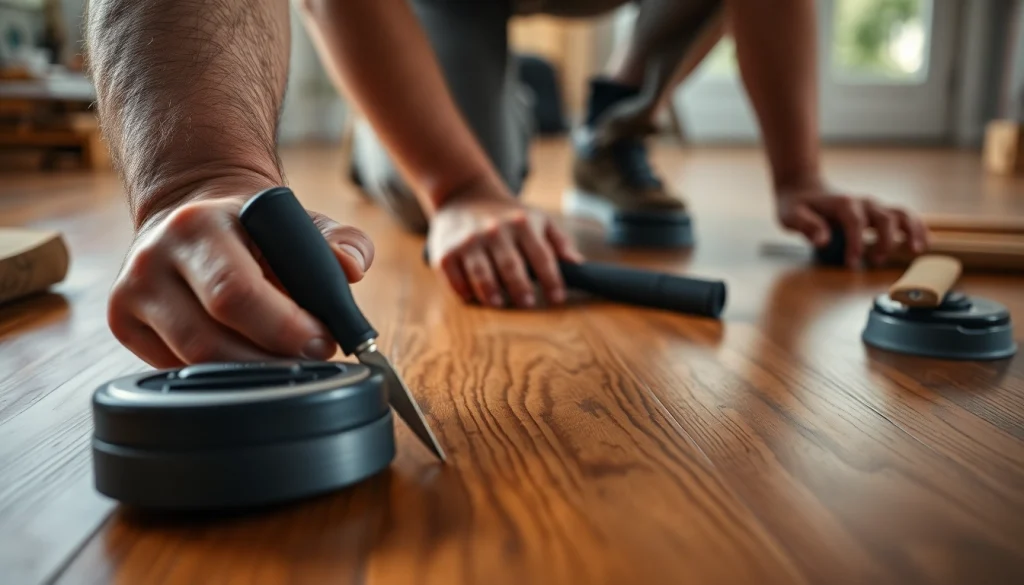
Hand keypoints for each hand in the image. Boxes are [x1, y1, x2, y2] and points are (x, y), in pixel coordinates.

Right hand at [108, 180, 373, 367]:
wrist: (191, 216)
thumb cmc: (254, 227)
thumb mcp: (300, 221)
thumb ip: (340, 240)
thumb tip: (351, 268)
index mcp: (197, 225)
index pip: (236, 292)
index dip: (283, 328)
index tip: (322, 342)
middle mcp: (153, 259)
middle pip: (209, 339)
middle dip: (270, 361)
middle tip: (311, 360)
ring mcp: (130, 294)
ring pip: (193, 362)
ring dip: (249, 374)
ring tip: (286, 363)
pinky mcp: (123, 323)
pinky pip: (177, 368)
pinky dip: (219, 375)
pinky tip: (247, 361)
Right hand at [427, 187, 582, 308]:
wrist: (464, 194)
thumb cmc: (509, 215)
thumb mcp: (538, 219)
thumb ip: (559, 242)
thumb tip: (577, 265)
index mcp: (522, 224)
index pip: (542, 256)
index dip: (552, 279)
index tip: (557, 297)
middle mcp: (495, 232)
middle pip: (511, 266)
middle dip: (521, 288)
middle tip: (528, 303)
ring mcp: (469, 242)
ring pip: (481, 274)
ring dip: (492, 293)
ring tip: (499, 303)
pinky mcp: (446, 252)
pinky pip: (455, 278)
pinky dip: (464, 290)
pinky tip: (473, 296)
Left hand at [776, 180, 928, 267]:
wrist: (804, 188)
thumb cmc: (796, 205)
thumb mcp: (791, 215)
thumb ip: (806, 226)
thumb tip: (823, 241)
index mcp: (842, 203)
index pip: (854, 222)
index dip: (856, 243)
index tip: (852, 264)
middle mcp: (863, 202)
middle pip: (884, 217)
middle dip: (885, 240)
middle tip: (876, 261)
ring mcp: (874, 206)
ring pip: (901, 214)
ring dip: (912, 230)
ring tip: (916, 250)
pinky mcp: (879, 212)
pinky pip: (904, 217)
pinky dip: (916, 228)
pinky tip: (922, 244)